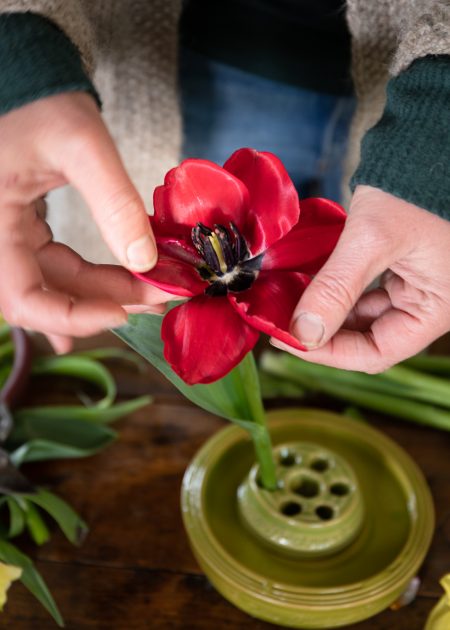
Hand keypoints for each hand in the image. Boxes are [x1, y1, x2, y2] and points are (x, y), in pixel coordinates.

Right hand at [0, 92, 168, 352]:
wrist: (25, 81)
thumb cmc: (40, 102)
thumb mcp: (81, 145)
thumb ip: (114, 202)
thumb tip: (146, 260)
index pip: (23, 299)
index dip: (72, 317)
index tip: (124, 312)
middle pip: (49, 295)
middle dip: (107, 302)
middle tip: (160, 295)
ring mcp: (9, 238)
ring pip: (58, 285)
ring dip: (107, 293)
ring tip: (154, 290)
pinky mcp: (26, 232)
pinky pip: (55, 270)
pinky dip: (88, 285)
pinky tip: (113, 303)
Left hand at [271, 185, 449, 371]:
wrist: (428, 144)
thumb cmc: (413, 187)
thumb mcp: (372, 239)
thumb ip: (336, 288)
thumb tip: (302, 334)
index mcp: (438, 308)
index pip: (377, 353)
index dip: (328, 352)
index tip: (286, 339)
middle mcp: (431, 305)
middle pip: (369, 338)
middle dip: (323, 331)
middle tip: (281, 321)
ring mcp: (418, 288)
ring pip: (364, 317)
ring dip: (327, 311)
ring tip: (289, 302)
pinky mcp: (405, 270)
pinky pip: (366, 293)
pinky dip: (337, 292)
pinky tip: (309, 284)